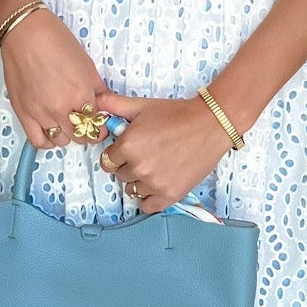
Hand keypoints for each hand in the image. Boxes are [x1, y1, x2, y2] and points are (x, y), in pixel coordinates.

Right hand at [0, 6, 114, 149]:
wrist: (24, 31)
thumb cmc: (56, 40)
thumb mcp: (86, 63)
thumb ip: (97, 88)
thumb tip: (102, 103)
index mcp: (79, 94)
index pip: (95, 125)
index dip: (100, 127)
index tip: (99, 123)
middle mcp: (60, 108)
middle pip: (80, 137)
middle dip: (85, 131)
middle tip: (84, 122)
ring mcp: (40, 112)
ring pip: (60, 141)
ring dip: (66, 135)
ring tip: (66, 122)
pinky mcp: (22, 112)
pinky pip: (37, 140)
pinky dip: (47, 140)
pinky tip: (50, 128)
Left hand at [92, 88, 233, 213]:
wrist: (211, 124)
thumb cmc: (176, 113)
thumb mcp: (142, 106)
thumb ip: (115, 104)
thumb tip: (96, 101)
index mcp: (128, 145)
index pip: (107, 160)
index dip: (118, 154)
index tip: (131, 149)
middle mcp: (138, 167)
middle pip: (120, 175)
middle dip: (129, 166)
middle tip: (148, 154)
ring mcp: (154, 183)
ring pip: (133, 190)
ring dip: (140, 181)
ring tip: (157, 167)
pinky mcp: (170, 195)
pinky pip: (148, 206)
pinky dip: (150, 198)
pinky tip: (157, 185)